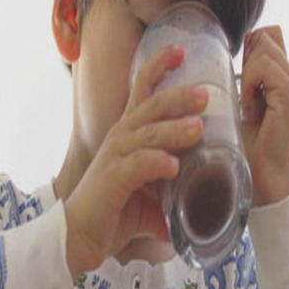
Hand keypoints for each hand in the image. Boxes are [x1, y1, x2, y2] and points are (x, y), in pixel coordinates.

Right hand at [64, 45, 208, 277]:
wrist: (79, 238)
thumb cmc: (114, 212)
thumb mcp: (152, 198)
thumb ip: (176, 194)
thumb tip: (208, 206)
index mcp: (129, 134)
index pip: (142, 90)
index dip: (159, 67)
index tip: (181, 50)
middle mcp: (121, 138)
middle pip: (150, 106)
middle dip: (178, 96)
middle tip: (204, 93)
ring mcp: (115, 157)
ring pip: (147, 134)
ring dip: (174, 129)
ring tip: (198, 128)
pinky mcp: (112, 180)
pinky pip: (137, 165)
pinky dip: (156, 162)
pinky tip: (173, 166)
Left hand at [240, 26, 288, 206]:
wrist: (261, 175)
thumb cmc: (247, 143)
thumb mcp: (241, 103)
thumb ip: (242, 79)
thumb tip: (229, 55)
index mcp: (280, 77)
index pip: (267, 37)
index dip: (250, 46)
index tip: (238, 76)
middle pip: (265, 37)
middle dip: (246, 58)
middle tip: (243, 92)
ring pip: (264, 48)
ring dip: (247, 72)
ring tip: (246, 101)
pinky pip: (266, 67)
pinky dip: (250, 81)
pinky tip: (248, 105)